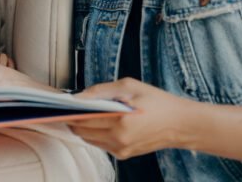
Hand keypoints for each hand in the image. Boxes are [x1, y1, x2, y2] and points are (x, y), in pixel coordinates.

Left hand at [68, 78, 196, 158]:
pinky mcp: (124, 155)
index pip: (83, 119)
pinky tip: (100, 122)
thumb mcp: (129, 86)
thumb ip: (101, 90)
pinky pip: (100, 144)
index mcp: (120, 122)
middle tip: (70, 108)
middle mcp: (119, 139)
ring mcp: (121, 150)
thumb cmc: (157, 102)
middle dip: (74, 120)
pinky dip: (95, 133)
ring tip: (85, 113)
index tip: (60, 105)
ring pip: (89, 140)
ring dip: (83, 127)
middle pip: (82, 131)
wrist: (181, 124)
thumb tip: (79, 96)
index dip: (69, 112)